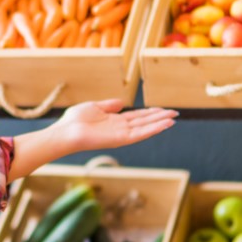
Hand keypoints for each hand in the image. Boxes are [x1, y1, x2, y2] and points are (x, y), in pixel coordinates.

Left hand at [51, 99, 177, 154]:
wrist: (66, 132)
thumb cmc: (75, 120)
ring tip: (173, 118)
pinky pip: (141, 133)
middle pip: (144, 121)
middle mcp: (120, 128)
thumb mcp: (94, 107)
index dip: (150, 113)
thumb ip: (109, 105)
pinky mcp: (121, 139)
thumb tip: (121, 102)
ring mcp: (121, 134)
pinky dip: (153, 129)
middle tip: (174, 112)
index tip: (162, 109)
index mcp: (114, 121)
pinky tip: (164, 124)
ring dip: (160, 122)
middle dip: (159, 117)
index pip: (137, 116)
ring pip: (145, 127)